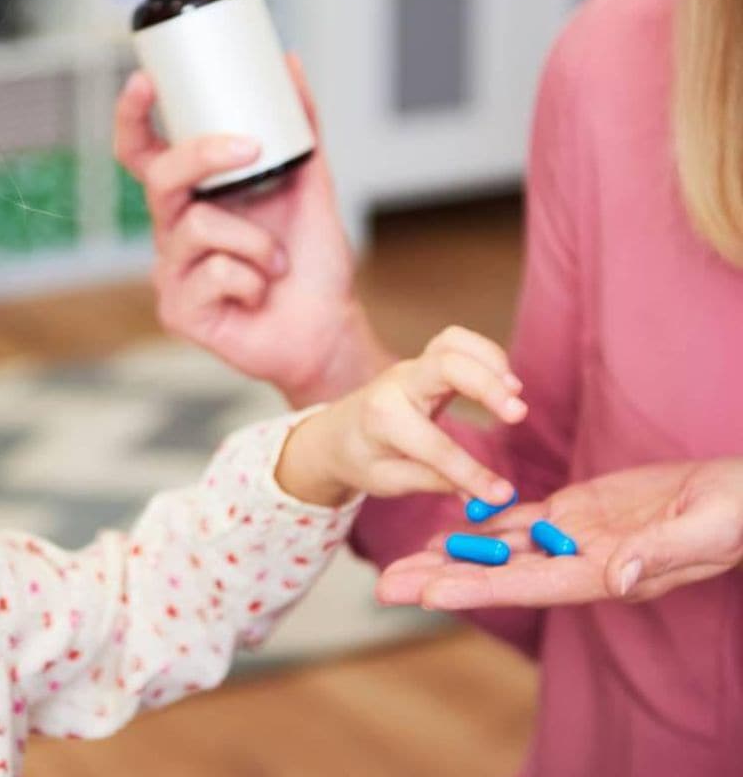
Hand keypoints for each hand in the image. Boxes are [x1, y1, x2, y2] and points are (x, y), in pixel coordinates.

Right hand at [114, 55, 383, 406]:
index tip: (145, 80)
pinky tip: (259, 293)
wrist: (328, 326)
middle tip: (250, 148)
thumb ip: (300, 128)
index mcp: (193, 199)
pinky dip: (252, 278)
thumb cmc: (310, 262)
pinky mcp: (178, 311)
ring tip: (277, 262)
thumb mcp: (310, 184)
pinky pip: (213, 273)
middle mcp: (173, 232)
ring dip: (256, 240)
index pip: (145, 153)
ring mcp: (170, 273)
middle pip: (160, 178)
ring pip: (198, 226)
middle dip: (203, 155)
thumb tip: (289, 64)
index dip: (134, 117)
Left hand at [275, 326, 526, 505]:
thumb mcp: (390, 480)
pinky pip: (457, 342)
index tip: (500, 493)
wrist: (335, 432)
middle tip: (519, 414)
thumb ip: (437, 482)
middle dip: (486, 385)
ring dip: (490, 360)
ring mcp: (413, 368)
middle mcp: (398, 385)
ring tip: (516, 393)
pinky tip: (505, 382)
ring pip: (452, 342)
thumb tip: (490, 496)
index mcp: (382, 420)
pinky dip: (486, 354)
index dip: (470, 471)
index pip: (434, 444)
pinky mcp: (426, 362)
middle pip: (445, 366)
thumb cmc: (362, 458)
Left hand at [376, 457, 742, 607]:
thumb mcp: (700, 533)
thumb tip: (616, 579)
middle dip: (440, 580)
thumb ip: (658, 556)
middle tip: (383, 587)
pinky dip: (483, 525)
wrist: (738, 496)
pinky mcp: (577, 512)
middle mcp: (577, 562)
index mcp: (603, 573)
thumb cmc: (729, 517)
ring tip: (400, 562)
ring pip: (499, 548)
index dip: (475, 589)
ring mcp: (574, 538)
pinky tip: (450, 528)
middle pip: (497, 573)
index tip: (425, 595)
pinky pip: (520, 520)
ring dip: (450, 555)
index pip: (526, 585)